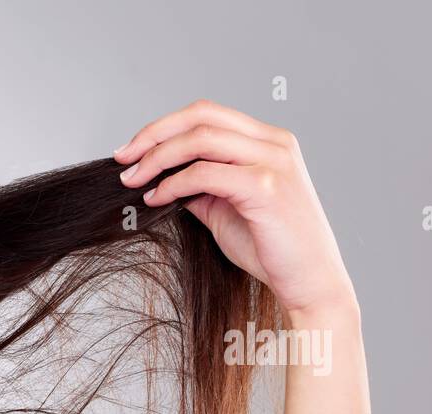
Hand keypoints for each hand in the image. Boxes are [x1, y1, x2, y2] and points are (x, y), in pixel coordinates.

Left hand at [115, 99, 356, 317]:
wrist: (308, 281)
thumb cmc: (270, 249)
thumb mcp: (225, 210)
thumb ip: (200, 188)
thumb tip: (162, 179)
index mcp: (267, 141)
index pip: (208, 115)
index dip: (164, 127)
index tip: (131, 150)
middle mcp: (274, 143)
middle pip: (201, 116)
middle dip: (154, 134)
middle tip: (122, 159)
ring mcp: (273, 161)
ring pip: (201, 139)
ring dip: (157, 157)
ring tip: (133, 180)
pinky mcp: (266, 186)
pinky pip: (206, 173)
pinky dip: (174, 182)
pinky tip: (157, 197)